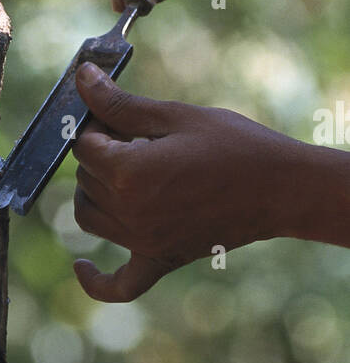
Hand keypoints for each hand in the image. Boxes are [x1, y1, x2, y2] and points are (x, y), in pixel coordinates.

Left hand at [70, 62, 305, 301]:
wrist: (283, 188)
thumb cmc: (234, 145)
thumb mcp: (175, 115)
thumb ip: (120, 104)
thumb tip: (81, 78)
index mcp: (128, 172)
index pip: (83, 146)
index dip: (98, 127)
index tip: (123, 119)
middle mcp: (128, 212)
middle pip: (85, 179)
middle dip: (102, 156)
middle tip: (139, 140)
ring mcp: (142, 242)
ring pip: (89, 217)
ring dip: (96, 193)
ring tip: (128, 173)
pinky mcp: (160, 260)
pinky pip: (118, 285)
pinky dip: (95, 280)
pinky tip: (80, 267)